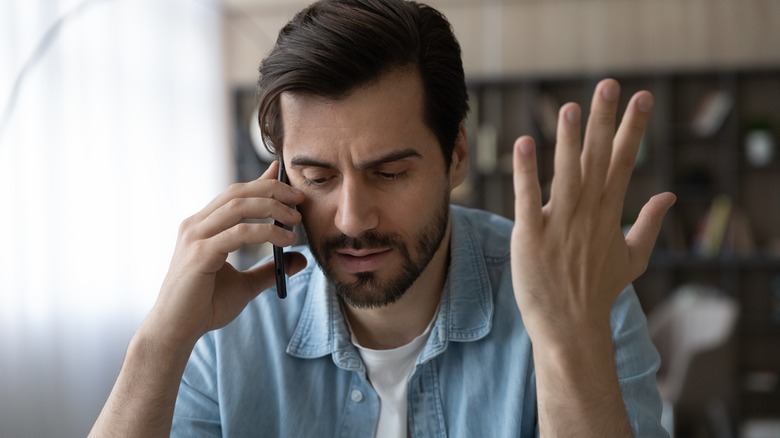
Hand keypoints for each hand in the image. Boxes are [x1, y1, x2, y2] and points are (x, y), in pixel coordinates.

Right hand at [147, 161, 306, 348]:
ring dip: (272, 207)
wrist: (176, 331)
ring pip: (238, 206)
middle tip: (300, 197)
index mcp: (202, 227)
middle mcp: (195, 226)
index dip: (260, 181)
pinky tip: (286, 240)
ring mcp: (195, 238)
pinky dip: (266, 232)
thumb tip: (300, 259)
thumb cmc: (204, 307)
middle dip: (272, 189)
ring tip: (296, 218)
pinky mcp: (200, 254)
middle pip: (237, 193)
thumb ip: (269, 270)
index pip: (234, 194)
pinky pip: (239, 233)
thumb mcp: (245, 285)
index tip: (284, 176)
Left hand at [511, 79, 675, 343]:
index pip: (623, 162)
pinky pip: (528, 198)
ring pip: (566, 174)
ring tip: (570, 107)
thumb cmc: (598, 293)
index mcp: (609, 214)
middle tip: (608, 85)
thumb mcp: (632, 258)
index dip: (632, 129)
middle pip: (598, 160)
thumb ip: (649, 224)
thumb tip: (669, 195)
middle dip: (604, 122)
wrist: (571, 328)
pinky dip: (526, 172)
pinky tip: (524, 143)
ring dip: (568, 140)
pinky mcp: (531, 237)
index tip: (642, 98)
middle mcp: (587, 214)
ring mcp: (560, 225)